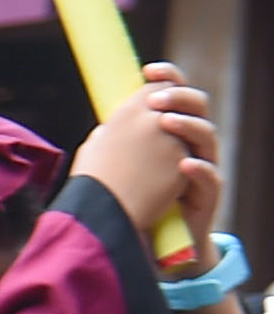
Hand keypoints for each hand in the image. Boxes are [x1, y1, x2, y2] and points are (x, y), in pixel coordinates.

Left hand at [81, 65, 221, 239]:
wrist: (153, 244)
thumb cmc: (138, 201)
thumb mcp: (126, 168)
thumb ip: (120, 145)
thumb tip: (103, 125)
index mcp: (172, 133)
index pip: (175, 97)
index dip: (167, 79)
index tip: (146, 69)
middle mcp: (191, 145)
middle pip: (198, 108)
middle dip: (179, 97)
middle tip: (154, 98)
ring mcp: (203, 167)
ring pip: (207, 137)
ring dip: (187, 126)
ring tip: (166, 121)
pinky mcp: (207, 195)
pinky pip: (211, 178)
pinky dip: (199, 169)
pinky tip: (185, 164)